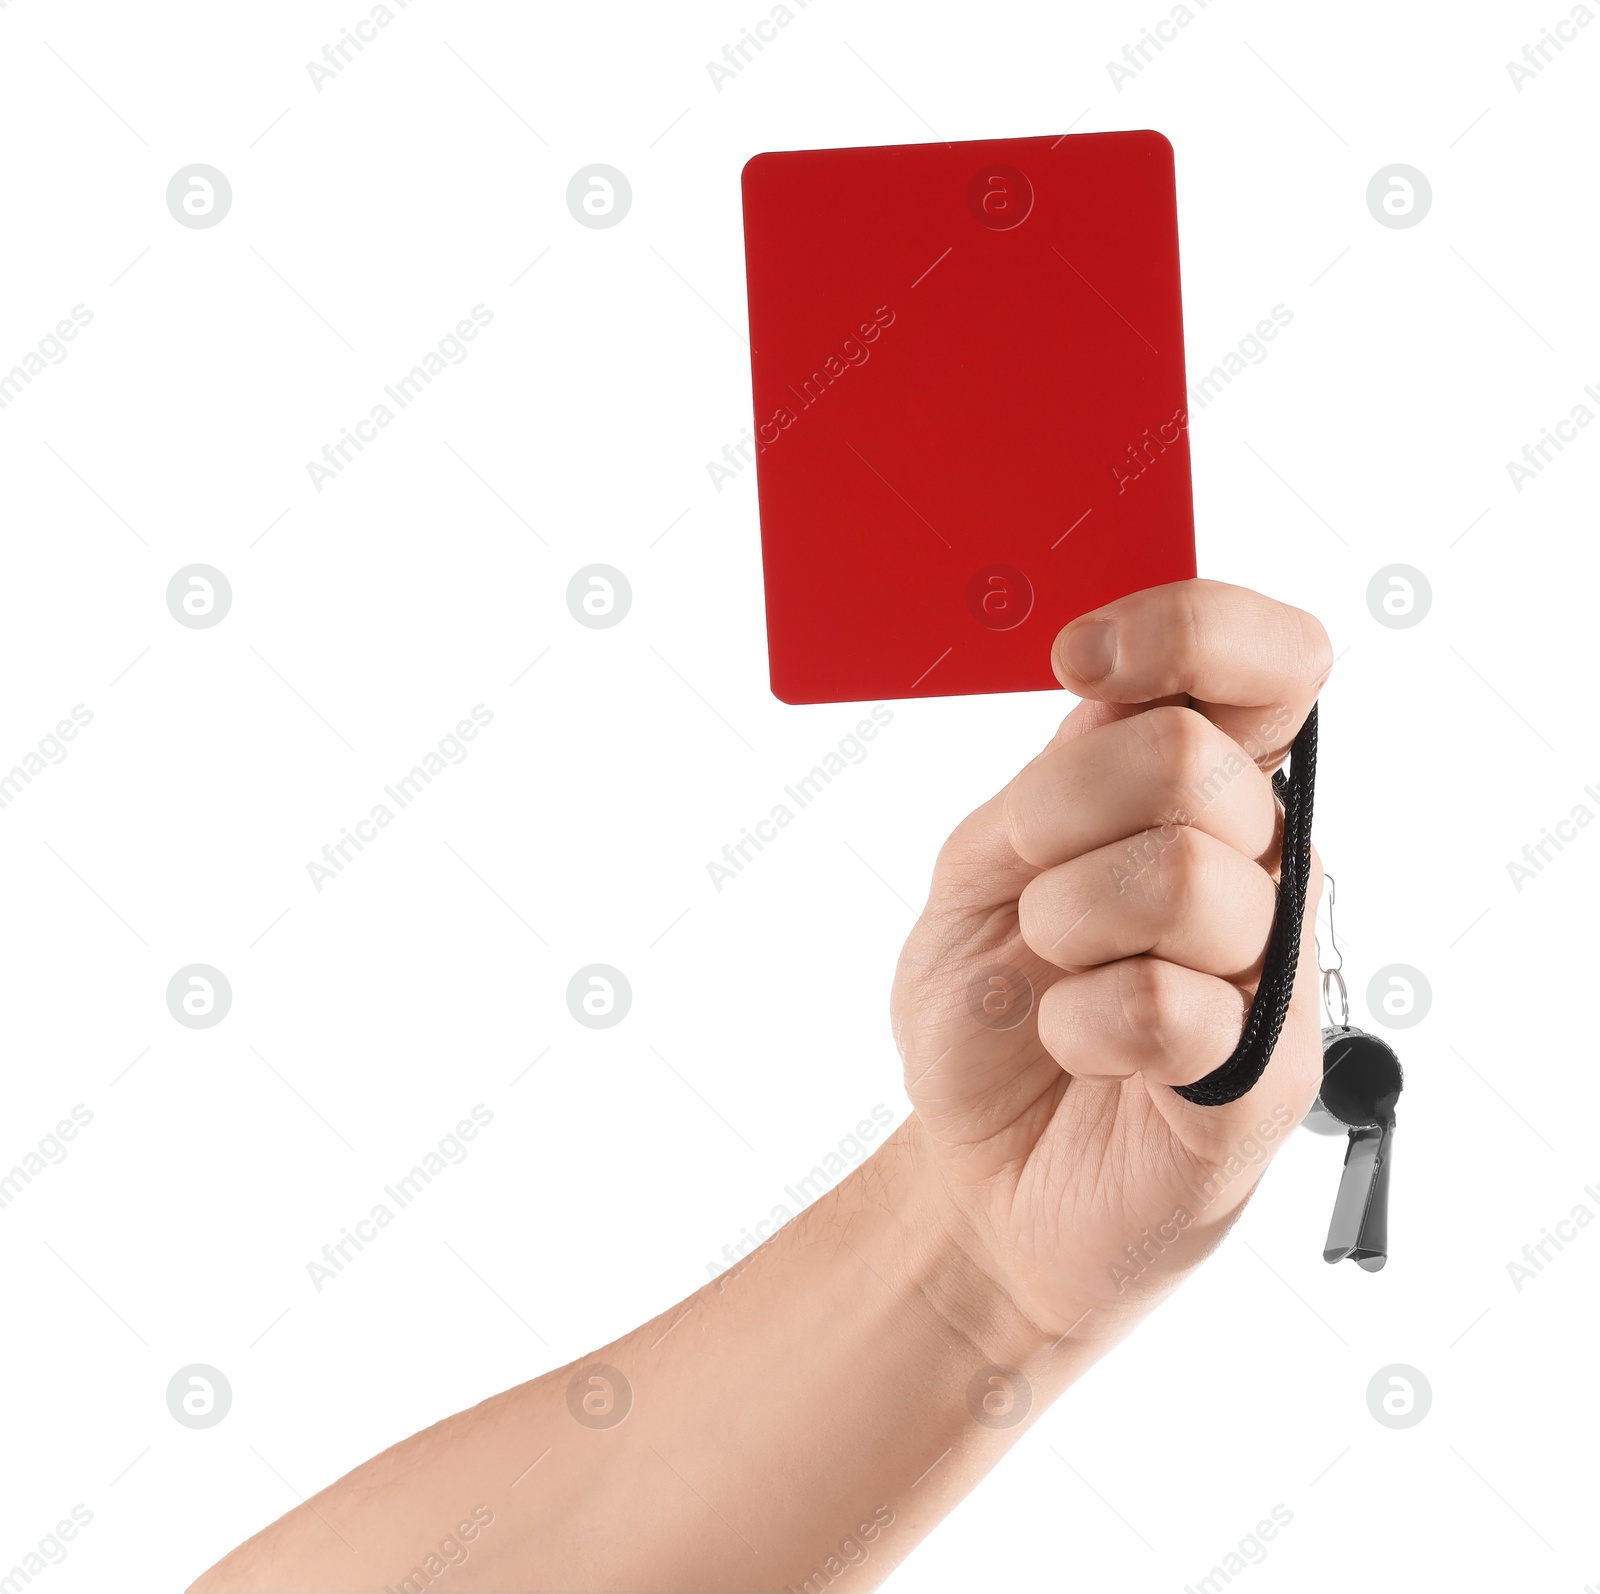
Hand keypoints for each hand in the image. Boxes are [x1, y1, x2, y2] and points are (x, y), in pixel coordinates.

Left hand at [892, 579, 1332, 1339]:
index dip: (1186, 629)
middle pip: (1193, 757)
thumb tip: (1121, 697)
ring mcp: (1267, 968)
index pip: (1267, 661)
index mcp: (1198, 791)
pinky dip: (1080, 1025)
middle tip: (1027, 878)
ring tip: (1057, 973)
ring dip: (1066, 925)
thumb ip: (1054, 777)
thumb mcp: (980, 867)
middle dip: (1060, 812)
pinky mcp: (1261, 1075)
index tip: (1080, 663)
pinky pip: (1171, 1006)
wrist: (976, 1168)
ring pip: (1183, 877)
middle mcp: (1254, 862)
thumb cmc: (988, 1011)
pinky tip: (1081, 1046)